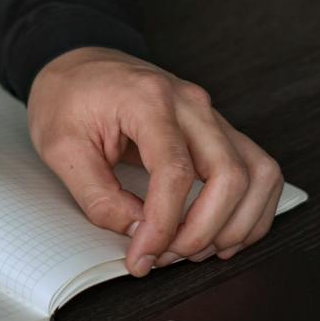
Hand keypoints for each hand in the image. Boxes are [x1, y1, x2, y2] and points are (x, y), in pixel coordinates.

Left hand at [27, 47, 281, 276]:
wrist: (78, 63)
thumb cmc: (67, 99)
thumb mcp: (59, 147)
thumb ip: (98, 196)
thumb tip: (139, 233)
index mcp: (148, 99)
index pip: (175, 171)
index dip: (164, 225)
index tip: (142, 257)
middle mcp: (191, 103)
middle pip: (229, 174)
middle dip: (203, 230)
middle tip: (166, 257)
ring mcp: (211, 114)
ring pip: (258, 174)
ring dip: (235, 224)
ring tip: (195, 250)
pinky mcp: (218, 129)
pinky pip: (259, 171)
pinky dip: (252, 210)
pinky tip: (222, 234)